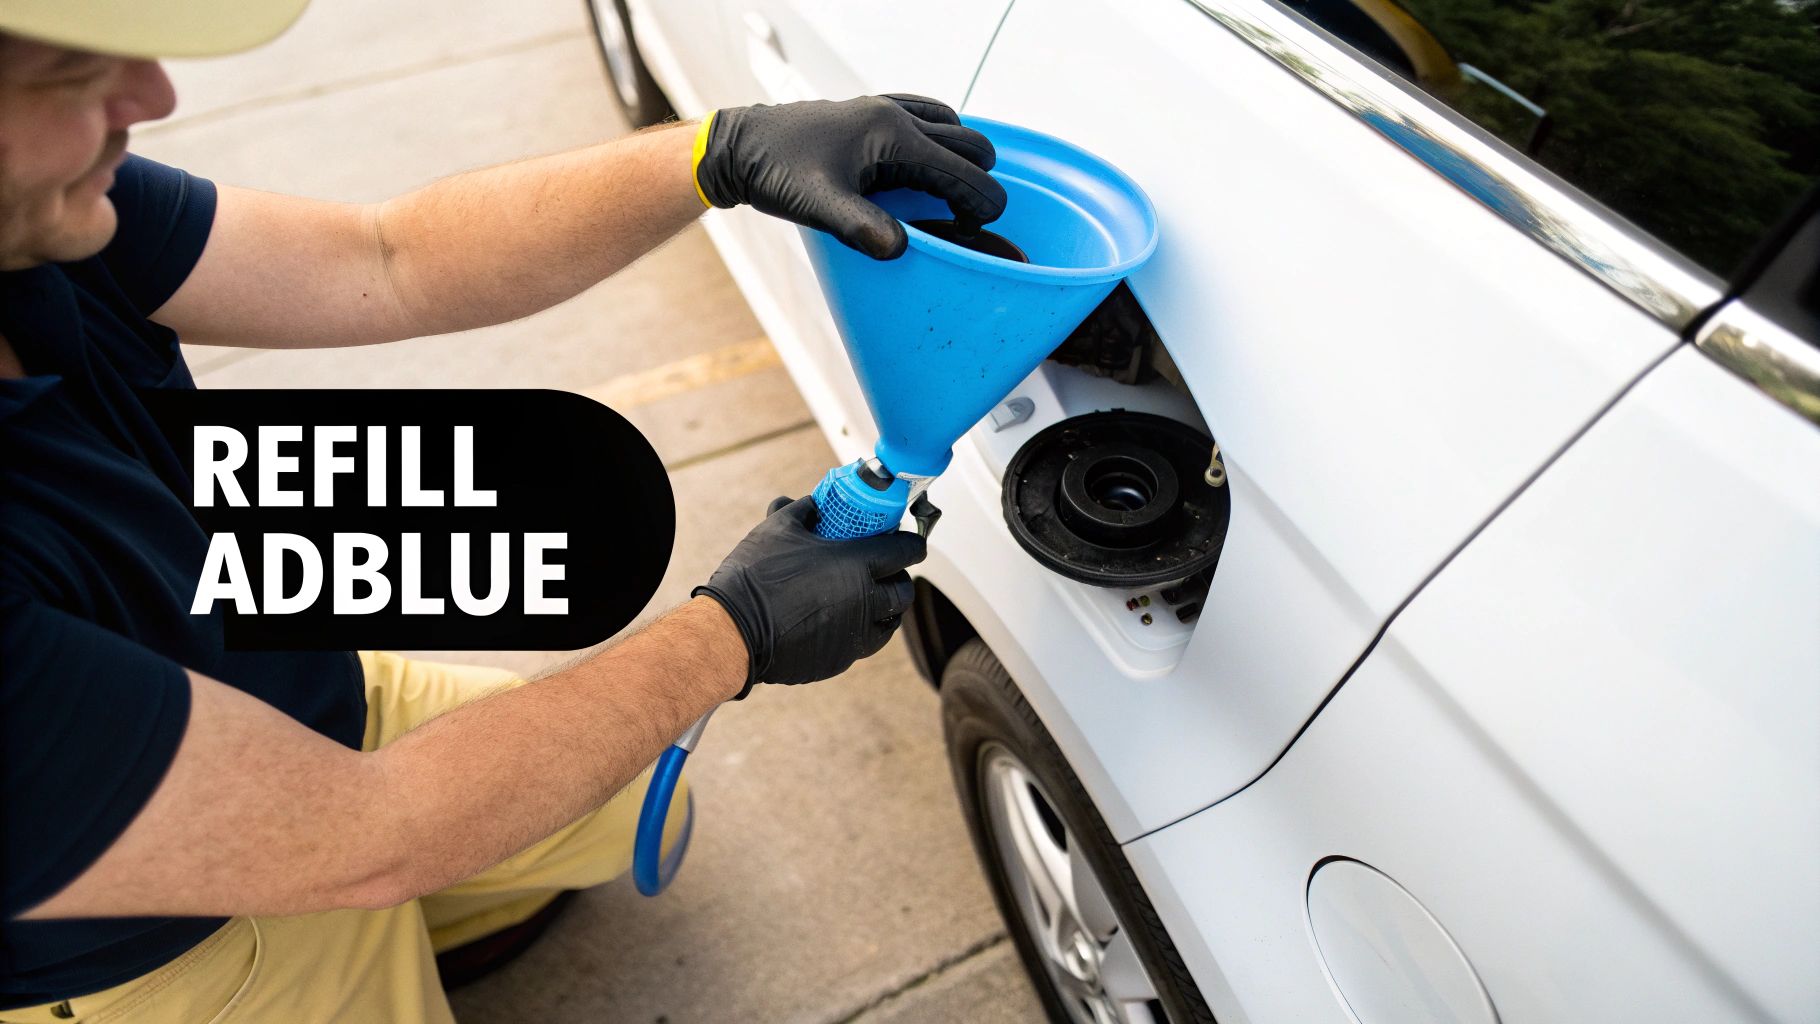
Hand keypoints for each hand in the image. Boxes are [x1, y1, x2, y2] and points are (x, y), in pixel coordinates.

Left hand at [692, 94, 1007, 259]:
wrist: (742, 146)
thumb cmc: (776, 172)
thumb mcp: (817, 206)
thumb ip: (860, 227)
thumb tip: (900, 250)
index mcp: (893, 134)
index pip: (961, 169)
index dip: (981, 203)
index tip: (978, 232)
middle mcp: (895, 115)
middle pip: (967, 143)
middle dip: (976, 182)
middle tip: (961, 220)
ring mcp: (883, 109)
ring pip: (949, 127)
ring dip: (958, 161)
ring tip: (948, 199)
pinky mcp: (870, 113)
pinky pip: (923, 117)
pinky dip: (938, 141)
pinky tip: (923, 169)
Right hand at [694, 496, 925, 693]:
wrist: (732, 631)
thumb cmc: (755, 576)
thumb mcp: (778, 529)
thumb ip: (802, 511)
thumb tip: (810, 501)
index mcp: (856, 564)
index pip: (905, 552)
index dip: (912, 544)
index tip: (910, 541)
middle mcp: (865, 601)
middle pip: (904, 591)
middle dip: (900, 578)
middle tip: (885, 570)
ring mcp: (854, 635)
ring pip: (889, 622)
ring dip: (886, 608)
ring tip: (869, 598)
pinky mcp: (840, 659)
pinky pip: (862, 644)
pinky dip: (859, 630)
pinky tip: (841, 620)